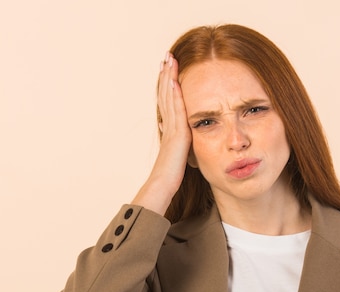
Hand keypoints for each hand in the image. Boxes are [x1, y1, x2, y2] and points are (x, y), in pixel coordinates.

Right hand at [131, 52, 192, 214]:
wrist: (162, 184)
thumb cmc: (169, 176)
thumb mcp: (176, 155)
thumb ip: (176, 142)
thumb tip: (171, 133)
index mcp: (169, 129)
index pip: (168, 101)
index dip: (167, 85)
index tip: (168, 70)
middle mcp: (168, 125)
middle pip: (165, 94)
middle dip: (166, 75)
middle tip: (166, 57)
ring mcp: (170, 128)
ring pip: (168, 97)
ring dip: (168, 78)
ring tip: (168, 61)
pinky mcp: (175, 133)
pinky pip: (174, 109)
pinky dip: (173, 94)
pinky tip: (174, 81)